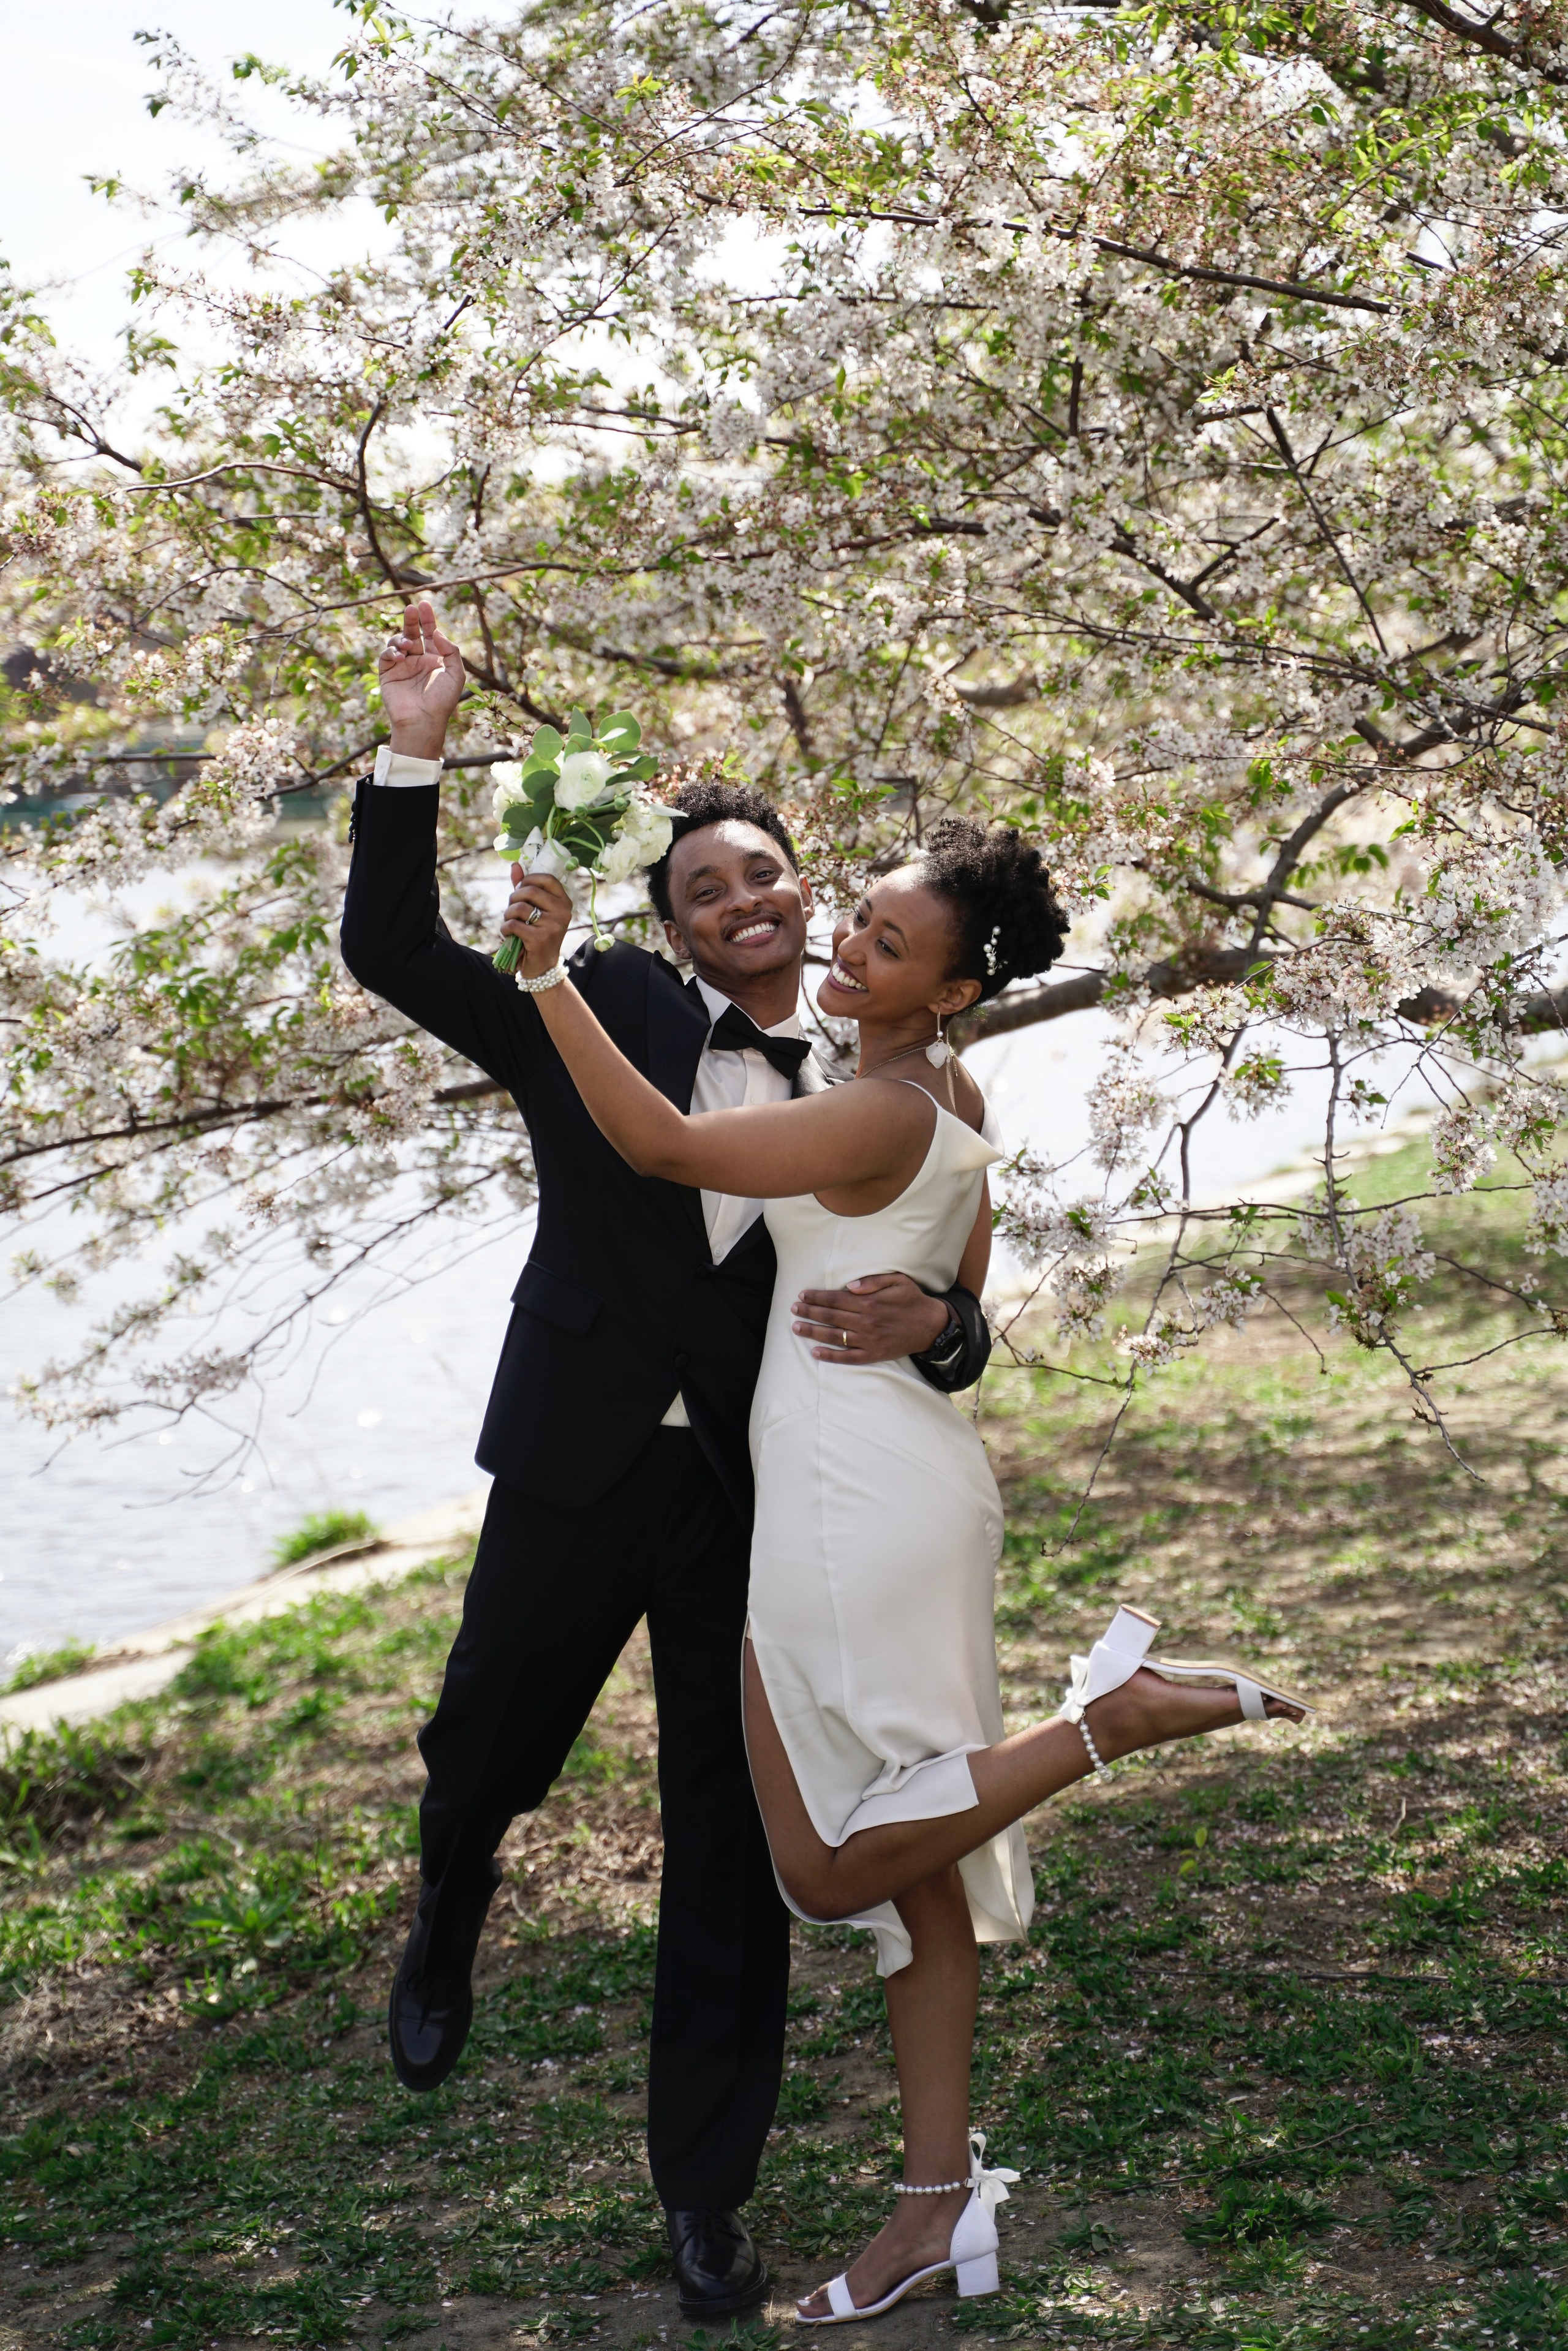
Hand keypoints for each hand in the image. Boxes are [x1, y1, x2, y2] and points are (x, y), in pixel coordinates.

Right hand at [378, 598, 465, 758]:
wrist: (423, 721)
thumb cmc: (442, 701)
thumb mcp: (456, 674)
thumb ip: (451, 651)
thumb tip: (436, 633)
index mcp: (435, 659)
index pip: (430, 634)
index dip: (427, 619)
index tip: (424, 604)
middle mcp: (418, 660)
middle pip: (413, 633)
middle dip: (411, 620)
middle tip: (411, 608)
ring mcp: (402, 666)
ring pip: (398, 642)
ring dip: (401, 637)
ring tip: (407, 644)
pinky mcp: (388, 674)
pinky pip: (386, 656)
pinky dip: (391, 652)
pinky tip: (400, 657)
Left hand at [501, 868, 573, 974]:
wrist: (542, 966)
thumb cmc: (537, 933)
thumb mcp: (534, 909)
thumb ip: (525, 887)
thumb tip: (515, 865)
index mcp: (564, 902)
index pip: (546, 878)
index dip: (528, 880)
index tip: (521, 890)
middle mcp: (563, 912)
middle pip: (529, 891)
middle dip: (513, 899)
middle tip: (511, 910)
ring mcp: (553, 926)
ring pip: (519, 907)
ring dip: (507, 915)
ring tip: (509, 923)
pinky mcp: (540, 939)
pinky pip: (513, 924)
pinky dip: (505, 929)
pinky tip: (508, 934)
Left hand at [791, 1272, 952, 1363]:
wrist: (930, 1326)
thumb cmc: (912, 1299)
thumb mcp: (898, 1281)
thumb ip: (873, 1281)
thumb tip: (850, 1286)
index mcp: (869, 1303)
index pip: (835, 1299)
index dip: (817, 1297)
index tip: (802, 1295)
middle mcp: (866, 1322)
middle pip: (830, 1317)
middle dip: (809, 1312)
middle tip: (794, 1309)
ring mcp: (868, 1341)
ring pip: (834, 1337)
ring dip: (813, 1332)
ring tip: (797, 1328)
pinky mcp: (872, 1355)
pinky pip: (847, 1358)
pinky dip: (830, 1356)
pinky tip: (816, 1352)